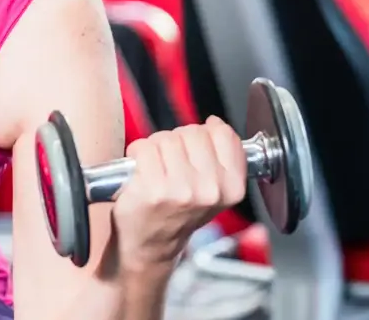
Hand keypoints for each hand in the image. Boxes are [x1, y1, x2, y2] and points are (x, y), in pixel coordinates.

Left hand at [111, 117, 246, 272]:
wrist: (151, 244)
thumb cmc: (178, 213)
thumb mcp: (214, 190)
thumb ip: (221, 157)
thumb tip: (215, 124)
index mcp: (232, 188)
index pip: (224, 135)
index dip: (205, 133)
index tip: (195, 145)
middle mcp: (210, 190)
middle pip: (193, 132)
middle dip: (177, 139)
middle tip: (170, 160)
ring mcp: (182, 190)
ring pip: (167, 138)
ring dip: (155, 146)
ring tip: (155, 166)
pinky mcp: (153, 189)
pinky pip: (144, 148)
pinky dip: (137, 152)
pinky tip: (140, 169)